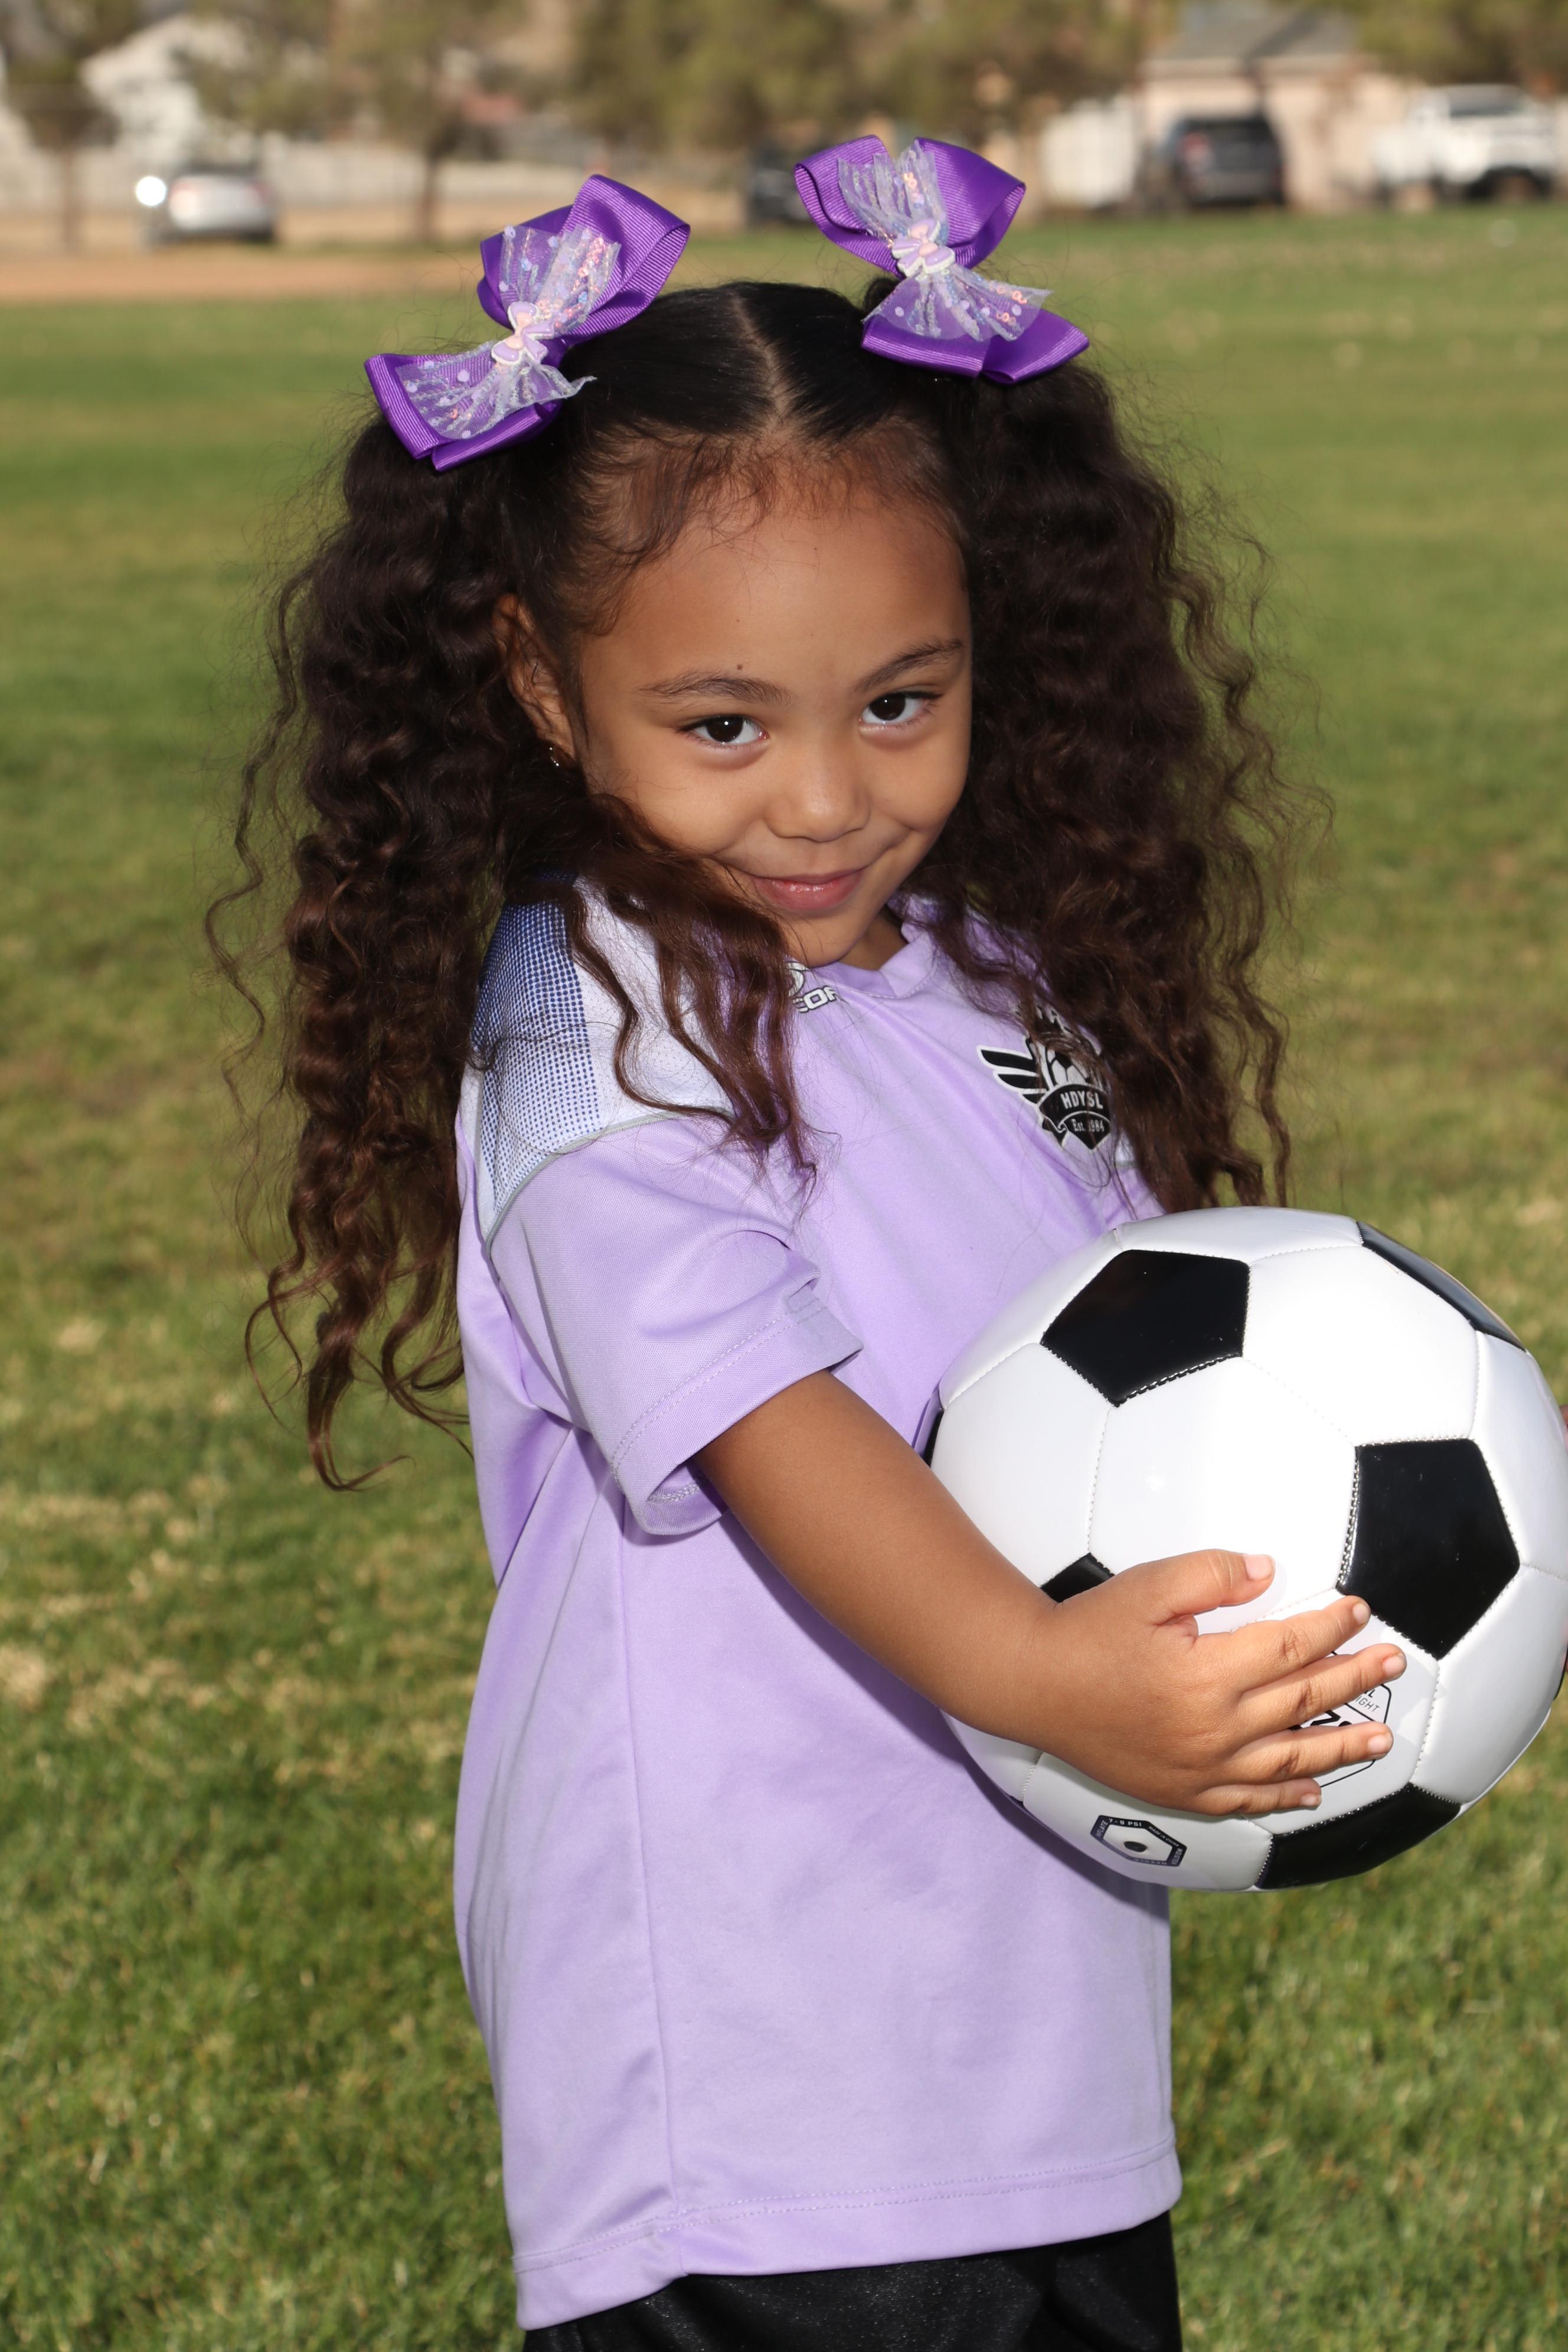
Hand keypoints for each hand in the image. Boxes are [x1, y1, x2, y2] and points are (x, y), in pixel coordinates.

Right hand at [1020, 1550, 1405, 1817]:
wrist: (1033, 1684)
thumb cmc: (1088, 1630)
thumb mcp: (1146, 1587)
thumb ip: (1209, 1574)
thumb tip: (1267, 1572)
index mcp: (1209, 1673)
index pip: (1291, 1647)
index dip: (1332, 1627)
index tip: (1360, 1610)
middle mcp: (1214, 1727)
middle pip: (1303, 1702)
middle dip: (1355, 1678)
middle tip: (1394, 1663)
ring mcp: (1201, 1768)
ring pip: (1289, 1761)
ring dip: (1341, 1748)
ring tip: (1382, 1737)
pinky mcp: (1182, 1792)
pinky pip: (1247, 1802)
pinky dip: (1285, 1799)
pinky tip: (1313, 1792)